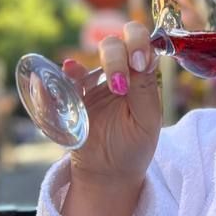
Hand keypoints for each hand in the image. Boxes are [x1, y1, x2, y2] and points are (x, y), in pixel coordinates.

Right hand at [62, 21, 162, 188]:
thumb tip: (144, 56)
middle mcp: (122, 72)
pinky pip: (69, 74)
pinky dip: (69, 69)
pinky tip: (69, 69)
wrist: (108, 172)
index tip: (140, 62)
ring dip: (107, 58)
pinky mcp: (76, 93)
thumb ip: (145, 89)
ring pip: (100, 52)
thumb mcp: (146, 121)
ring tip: (111, 84)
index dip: (141, 44)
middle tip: (123, 81)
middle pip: (119, 43)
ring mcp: (97, 81)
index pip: (144, 44)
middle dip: (121, 55)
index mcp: (143, 78)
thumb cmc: (133, 147)